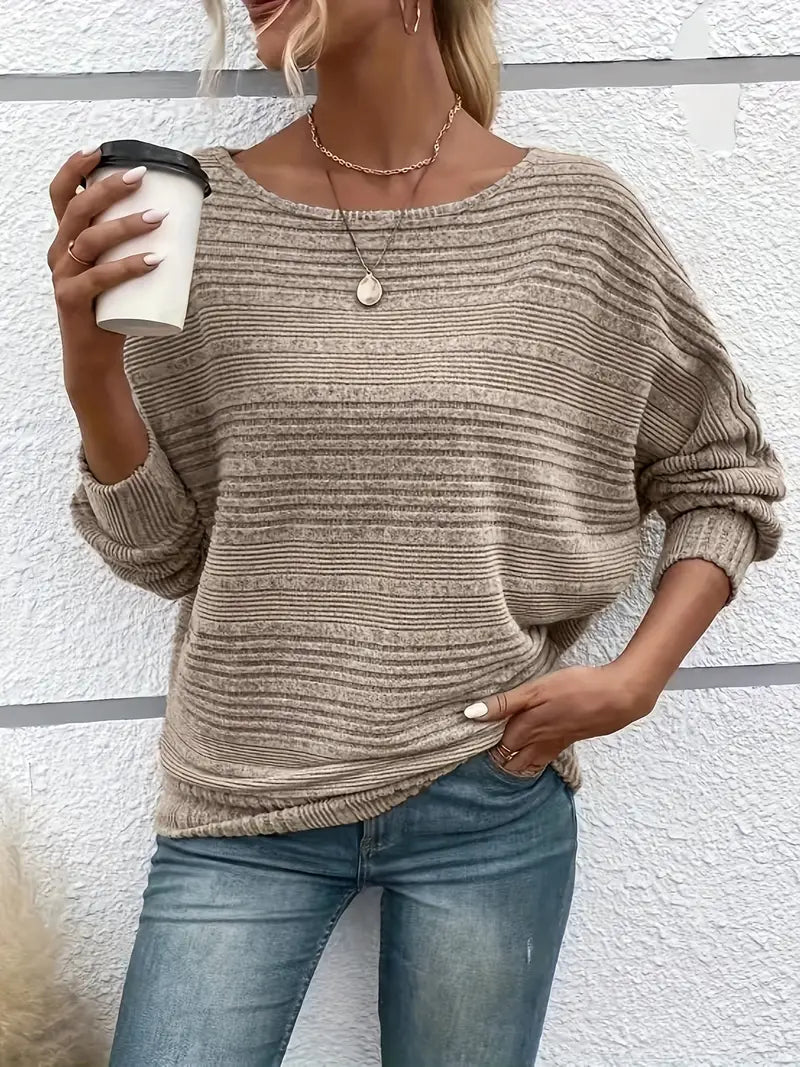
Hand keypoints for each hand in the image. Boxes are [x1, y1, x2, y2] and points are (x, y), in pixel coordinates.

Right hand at [47, 146, 165, 396]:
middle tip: (142, 177)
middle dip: (108, 187)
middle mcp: (59, 254)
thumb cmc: (112, 310)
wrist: (96, 359)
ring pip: (89, 240)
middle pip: (76, 210)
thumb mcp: (120, 272)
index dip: (74, 170)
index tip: (100, 150)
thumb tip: (180, 222)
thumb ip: (136, 248)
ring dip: (125, 225)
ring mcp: (63, 278)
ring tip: (159, 218)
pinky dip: (127, 267)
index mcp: (67, 241)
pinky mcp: (72, 301)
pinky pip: (99, 278)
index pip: (61, 196)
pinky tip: (153, 260)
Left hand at [463, 662, 661, 774]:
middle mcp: (540, 741)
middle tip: (480, 761)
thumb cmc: (576, 688)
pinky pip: (546, 756)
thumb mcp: (536, 691)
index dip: (484, 746)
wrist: (618, 698)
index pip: (499, 745)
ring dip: (516, 765)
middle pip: (513, 761)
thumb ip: (505, 703)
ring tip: (502, 765)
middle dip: (499, 763)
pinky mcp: (571, 738)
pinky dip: (534, 761)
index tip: (469, 747)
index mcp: (527, 728)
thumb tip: (471, 714)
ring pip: (530, 762)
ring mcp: (557, 742)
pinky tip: (533, 758)